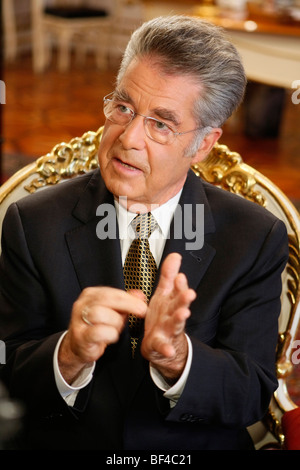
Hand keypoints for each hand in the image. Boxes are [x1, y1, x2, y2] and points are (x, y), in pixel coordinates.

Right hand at [58, 286, 146, 383]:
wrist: (79, 346)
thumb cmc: (97, 327)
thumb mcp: (113, 311)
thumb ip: (126, 301)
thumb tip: (139, 295)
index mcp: (90, 295)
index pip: (111, 292)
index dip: (129, 298)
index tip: (142, 304)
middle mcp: (82, 305)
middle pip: (106, 299)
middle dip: (127, 305)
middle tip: (141, 312)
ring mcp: (79, 320)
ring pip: (101, 314)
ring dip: (115, 322)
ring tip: (117, 327)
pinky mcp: (81, 336)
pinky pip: (98, 332)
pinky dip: (109, 335)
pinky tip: (111, 336)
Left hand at [141, 253, 195, 383]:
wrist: (162, 345)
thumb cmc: (162, 317)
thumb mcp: (164, 294)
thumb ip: (168, 275)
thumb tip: (175, 255)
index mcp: (172, 302)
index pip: (178, 291)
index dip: (179, 284)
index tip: (180, 276)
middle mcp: (172, 315)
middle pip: (179, 305)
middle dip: (184, 299)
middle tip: (189, 293)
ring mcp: (168, 330)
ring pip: (175, 323)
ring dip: (180, 319)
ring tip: (184, 314)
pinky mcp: (160, 344)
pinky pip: (162, 347)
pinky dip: (166, 349)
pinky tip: (169, 350)